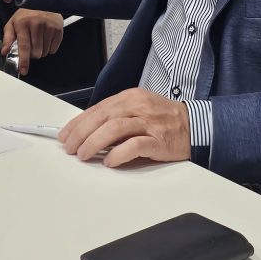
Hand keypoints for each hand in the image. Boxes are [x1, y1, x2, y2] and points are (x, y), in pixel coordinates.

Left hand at [1, 9, 62, 74]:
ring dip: (41, 51)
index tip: (24, 70)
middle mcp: (36, 24)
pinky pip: (53, 49)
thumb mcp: (13, 23)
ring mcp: (48, 26)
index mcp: (23, 23)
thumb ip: (8, 38)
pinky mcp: (58, 29)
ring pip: (44, 52)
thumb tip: (5, 52)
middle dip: (32, 54)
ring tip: (38, 39)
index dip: (24, 60)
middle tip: (31, 44)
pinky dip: (49, 48)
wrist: (43, 1)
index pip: (24, 46)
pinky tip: (46, 38)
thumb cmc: (26, 15)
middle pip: (36, 53)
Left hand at [58, 88, 190, 166]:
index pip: (97, 108)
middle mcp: (138, 107)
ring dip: (94, 142)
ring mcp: (149, 123)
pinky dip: (119, 153)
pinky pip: (135, 145)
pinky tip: (109, 161)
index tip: (65, 134)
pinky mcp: (159, 140)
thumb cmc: (164, 119)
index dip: (78, 122)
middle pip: (102, 116)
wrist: (195, 124)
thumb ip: (116, 117)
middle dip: (81, 133)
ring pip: (115, 128)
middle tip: (70, 147)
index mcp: (130, 98)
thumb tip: (88, 131)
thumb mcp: (138, 109)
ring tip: (83, 154)